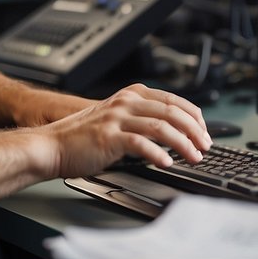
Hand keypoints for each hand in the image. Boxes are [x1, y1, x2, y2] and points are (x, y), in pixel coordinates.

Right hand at [40, 83, 211, 177]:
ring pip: (162, 126)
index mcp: (131, 95)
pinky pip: (140, 143)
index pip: (174, 100)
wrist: (52, 146)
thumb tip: (174, 134)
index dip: (195, 117)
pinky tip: (167, 163)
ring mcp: (117, 118)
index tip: (205, 133)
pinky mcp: (108, 137)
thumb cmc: (83, 138)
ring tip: (194, 157)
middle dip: (195, 131)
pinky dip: (158, 154)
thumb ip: (141, 120)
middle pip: (172, 111)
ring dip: (184, 144)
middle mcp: (126, 102)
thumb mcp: (116, 119)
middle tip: (205, 147)